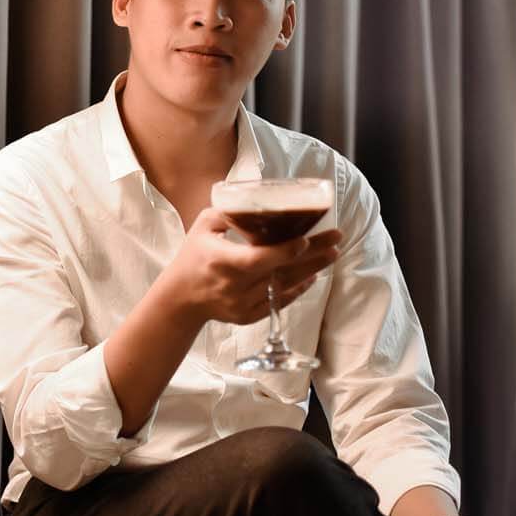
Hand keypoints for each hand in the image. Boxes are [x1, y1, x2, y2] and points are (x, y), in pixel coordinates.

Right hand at [166, 207, 340, 326]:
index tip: (305, 240)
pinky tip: (311, 275)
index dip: (283, 252)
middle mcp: (234, 286)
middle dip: (312, 255)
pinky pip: (279, 302)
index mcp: (222, 261)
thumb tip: (258, 199)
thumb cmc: (192, 257)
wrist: (180, 298)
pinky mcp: (248, 315)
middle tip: (335, 240)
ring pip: (284, 287)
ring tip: (332, 253)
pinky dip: (297, 288)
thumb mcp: (203, 226)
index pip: (257, 259)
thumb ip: (229, 213)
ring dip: (311, 270)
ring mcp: (243, 304)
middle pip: (280, 272)